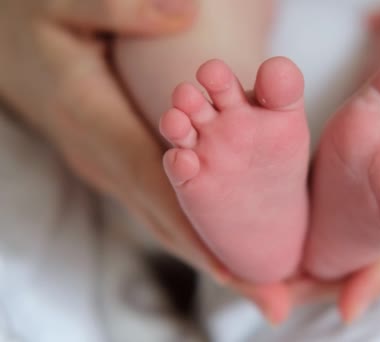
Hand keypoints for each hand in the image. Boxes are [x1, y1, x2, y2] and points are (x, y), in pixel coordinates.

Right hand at [0, 0, 296, 319]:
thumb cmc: (32, 22)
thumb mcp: (66, 5)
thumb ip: (121, 10)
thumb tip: (185, 11)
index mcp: (94, 121)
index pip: (152, 186)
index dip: (194, 229)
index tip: (236, 271)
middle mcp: (101, 158)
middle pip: (166, 219)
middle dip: (217, 261)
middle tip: (269, 298)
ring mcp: (105, 166)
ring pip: (163, 218)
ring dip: (208, 252)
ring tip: (260, 284)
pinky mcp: (112, 162)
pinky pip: (157, 202)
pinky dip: (190, 228)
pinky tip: (223, 243)